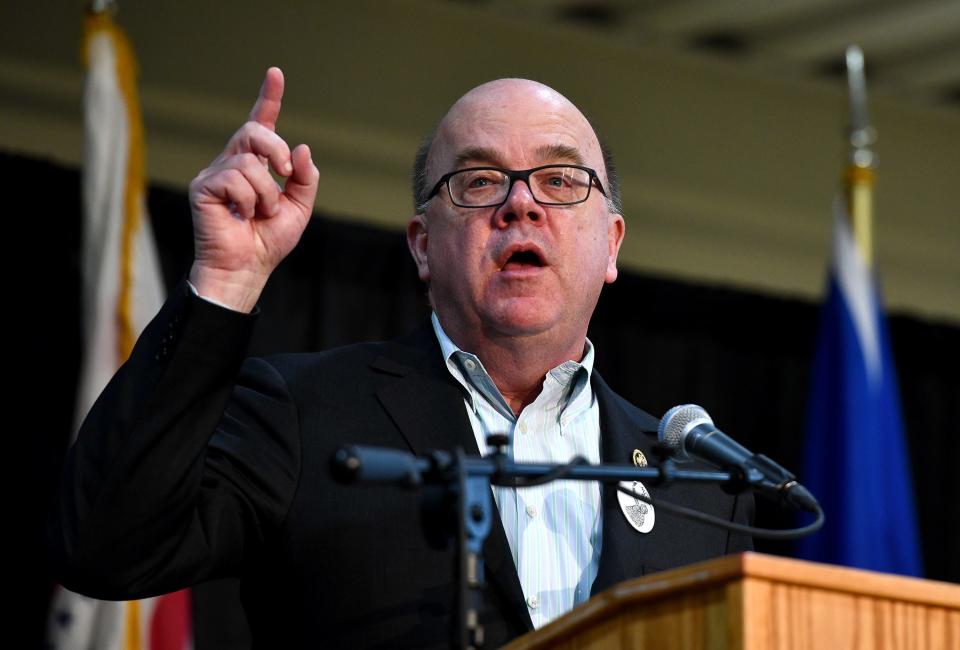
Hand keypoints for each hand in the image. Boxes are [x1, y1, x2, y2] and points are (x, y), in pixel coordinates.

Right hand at [187, 67, 318, 311]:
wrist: (247, 268)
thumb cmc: (268, 241)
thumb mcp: (299, 207)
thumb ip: (305, 178)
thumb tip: (302, 148)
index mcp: (256, 165)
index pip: (261, 125)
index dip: (268, 99)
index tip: (276, 73)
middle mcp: (233, 163)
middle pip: (254, 131)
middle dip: (276, 149)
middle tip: (286, 174)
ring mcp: (215, 173)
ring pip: (249, 162)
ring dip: (266, 192)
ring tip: (259, 214)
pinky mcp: (202, 187)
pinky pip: (234, 180)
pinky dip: (248, 201)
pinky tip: (241, 217)